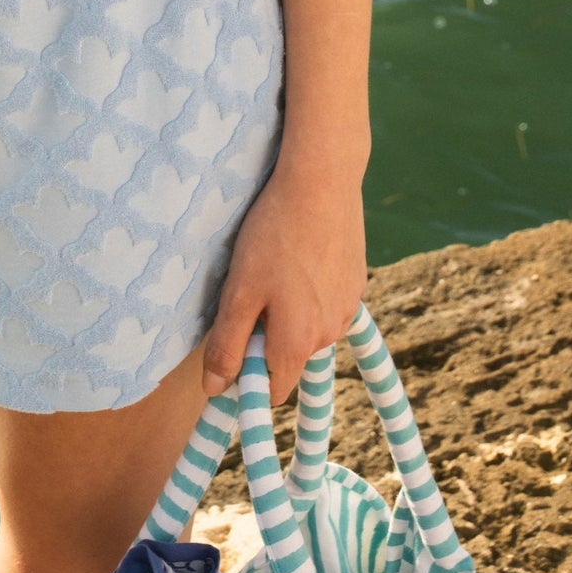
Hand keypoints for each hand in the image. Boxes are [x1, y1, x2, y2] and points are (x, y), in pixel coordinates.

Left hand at [201, 159, 366, 406]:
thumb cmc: (274, 234)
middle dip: (267, 336)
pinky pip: (327, 304)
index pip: (272, 390)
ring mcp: (347, 309)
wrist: (323, 181)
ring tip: (277, 265)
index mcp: (298, 343)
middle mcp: (329, 335)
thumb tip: (214, 391)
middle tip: (252, 288)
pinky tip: (300, 255)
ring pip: (309, 329)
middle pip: (289, 356)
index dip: (248, 373)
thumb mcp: (240, 289)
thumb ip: (227, 344)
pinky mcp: (357, 283)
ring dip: (290, 312)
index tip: (234, 338)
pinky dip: (311, 291)